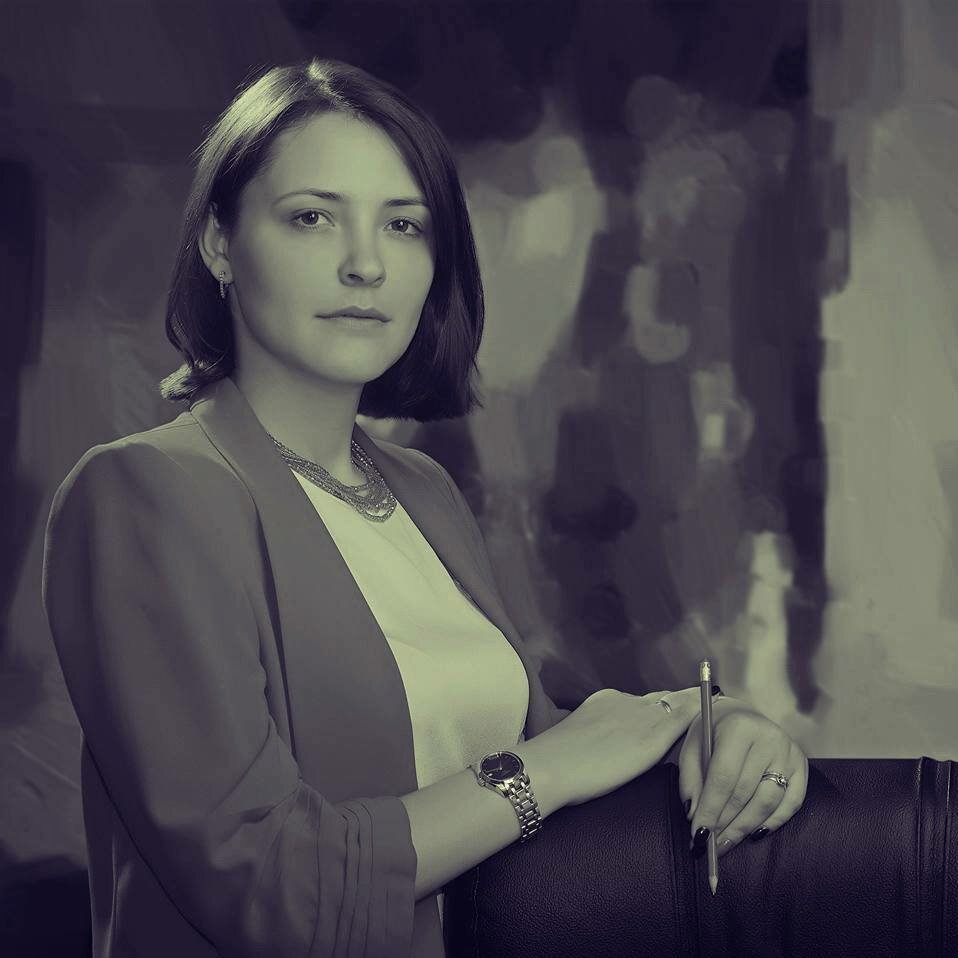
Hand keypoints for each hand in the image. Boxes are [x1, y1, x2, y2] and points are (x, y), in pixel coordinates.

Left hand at [678, 697, 807, 857]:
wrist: (740, 714)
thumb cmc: (712, 733)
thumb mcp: (692, 746)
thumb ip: (690, 779)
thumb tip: (694, 815)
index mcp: (738, 727)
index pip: (723, 776)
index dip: (710, 809)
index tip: (699, 834)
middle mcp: (768, 738)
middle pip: (745, 792)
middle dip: (724, 823)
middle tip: (710, 845)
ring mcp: (789, 752)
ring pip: (768, 801)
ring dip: (745, 827)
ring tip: (726, 843)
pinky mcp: (802, 765)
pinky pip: (791, 803)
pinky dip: (773, 822)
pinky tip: (754, 833)